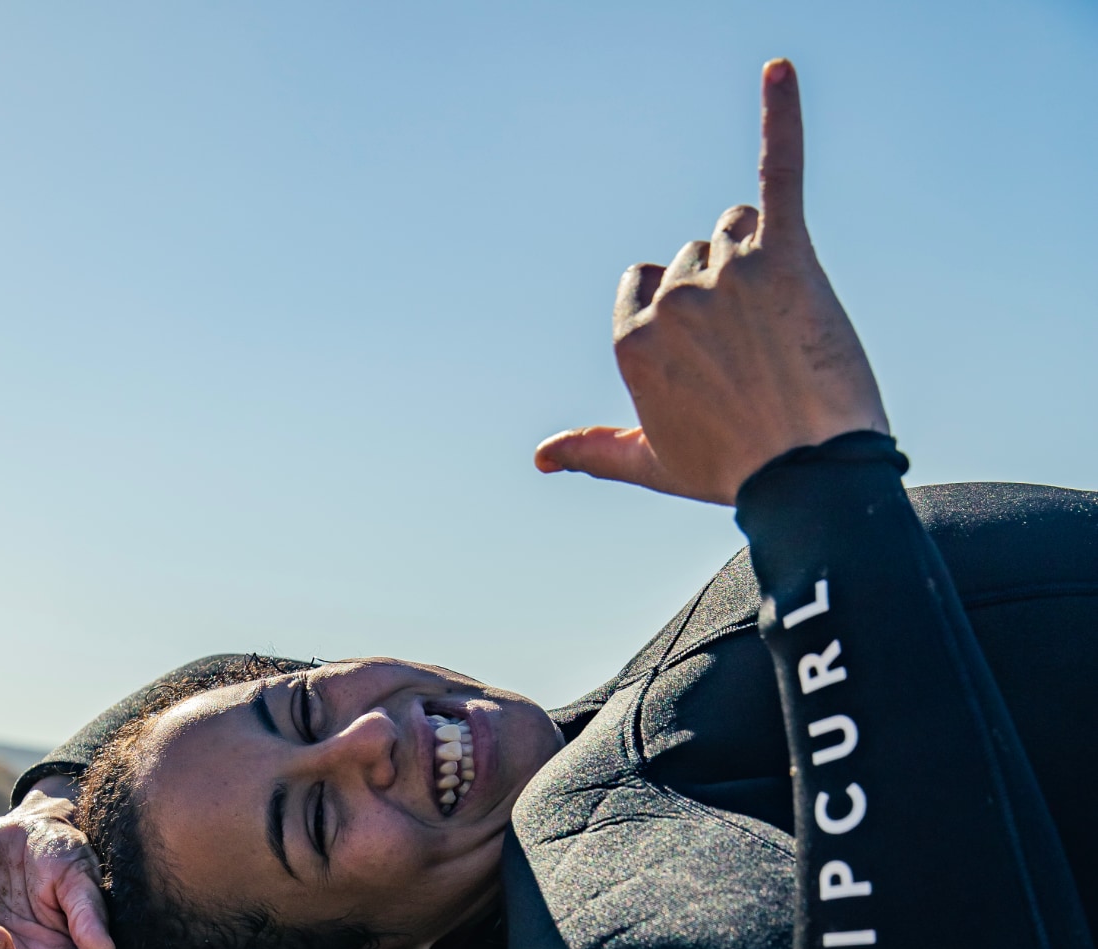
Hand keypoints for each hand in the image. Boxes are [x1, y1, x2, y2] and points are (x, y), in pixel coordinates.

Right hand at [535, 59, 888, 505]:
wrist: (812, 475)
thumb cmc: (734, 470)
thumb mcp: (654, 462)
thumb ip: (595, 449)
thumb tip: (540, 457)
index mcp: (633, 338)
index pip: (648, 284)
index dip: (686, 314)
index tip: (715, 355)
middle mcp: (672, 298)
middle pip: (697, 255)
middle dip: (727, 289)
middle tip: (763, 351)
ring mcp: (726, 273)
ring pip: (738, 227)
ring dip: (761, 257)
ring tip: (789, 321)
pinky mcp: (786, 254)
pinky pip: (781, 170)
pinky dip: (781, 117)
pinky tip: (778, 69)